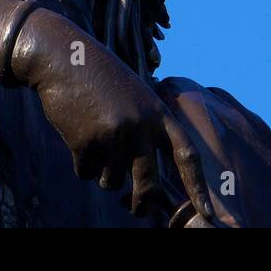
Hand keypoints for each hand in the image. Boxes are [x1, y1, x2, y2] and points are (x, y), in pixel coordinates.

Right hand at [12, 8, 214, 222]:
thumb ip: (146, 128)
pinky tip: (76, 135)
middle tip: (138, 211)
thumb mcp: (135, 95)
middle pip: (149, 184)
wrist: (63, 58)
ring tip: (94, 141)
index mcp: (158, 113)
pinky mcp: (86, 142)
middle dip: (143, 204)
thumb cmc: (100, 78)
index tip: (207, 212)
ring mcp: (113, 135)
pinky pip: (86, 173)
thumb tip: (149, 181)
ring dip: (102, 172)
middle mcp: (140, 126)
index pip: (187, 155)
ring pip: (112, 181)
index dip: (197, 187)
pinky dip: (82, 164)